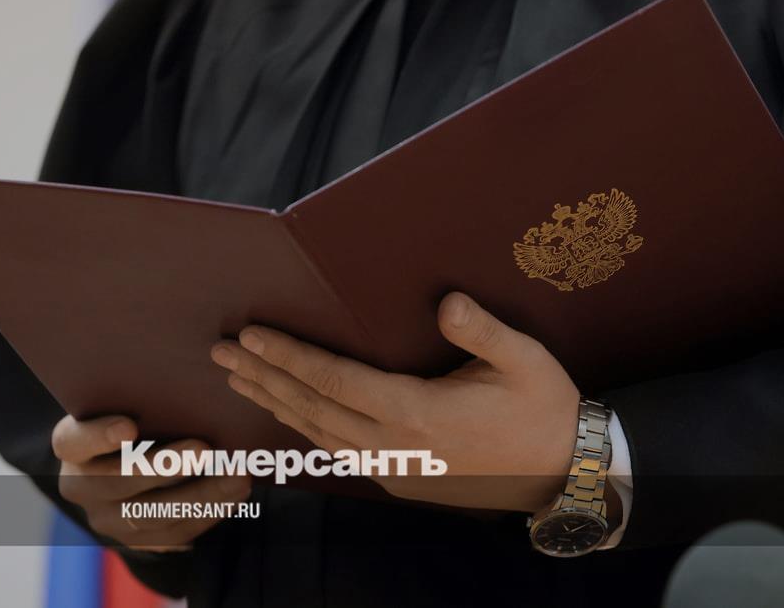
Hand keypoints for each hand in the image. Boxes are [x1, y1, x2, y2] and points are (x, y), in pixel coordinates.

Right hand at [52, 414, 251, 550]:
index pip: (74, 441)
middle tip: (204, 449)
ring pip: (151, 514)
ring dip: (200, 495)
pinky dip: (208, 514)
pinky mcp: (135, 541)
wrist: (128, 467)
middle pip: (118, 482)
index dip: (98, 436)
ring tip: (237, 476)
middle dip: (164, 467)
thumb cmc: (135, 420)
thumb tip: (187, 381)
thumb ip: (142, 400)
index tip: (129, 426)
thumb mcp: (126, 406)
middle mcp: (81, 486)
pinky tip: (235, 495)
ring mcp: (106, 519)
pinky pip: (173, 534)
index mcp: (71, 446)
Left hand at [210, 292, 593, 513]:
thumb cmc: (545, 409)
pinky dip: (305, 431)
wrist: (563, 472)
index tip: (251, 335)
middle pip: (312, 407)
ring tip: (239, 381)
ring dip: (275, 404)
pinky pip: (339, 453)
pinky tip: (288, 415)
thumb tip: (446, 302)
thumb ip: (482, 332)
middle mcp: (395, 446)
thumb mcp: (525, 361)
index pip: (334, 380)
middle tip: (220, 354)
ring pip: (318, 434)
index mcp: (417, 413)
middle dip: (263, 377)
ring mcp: (395, 469)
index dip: (289, 356)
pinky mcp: (401, 481)